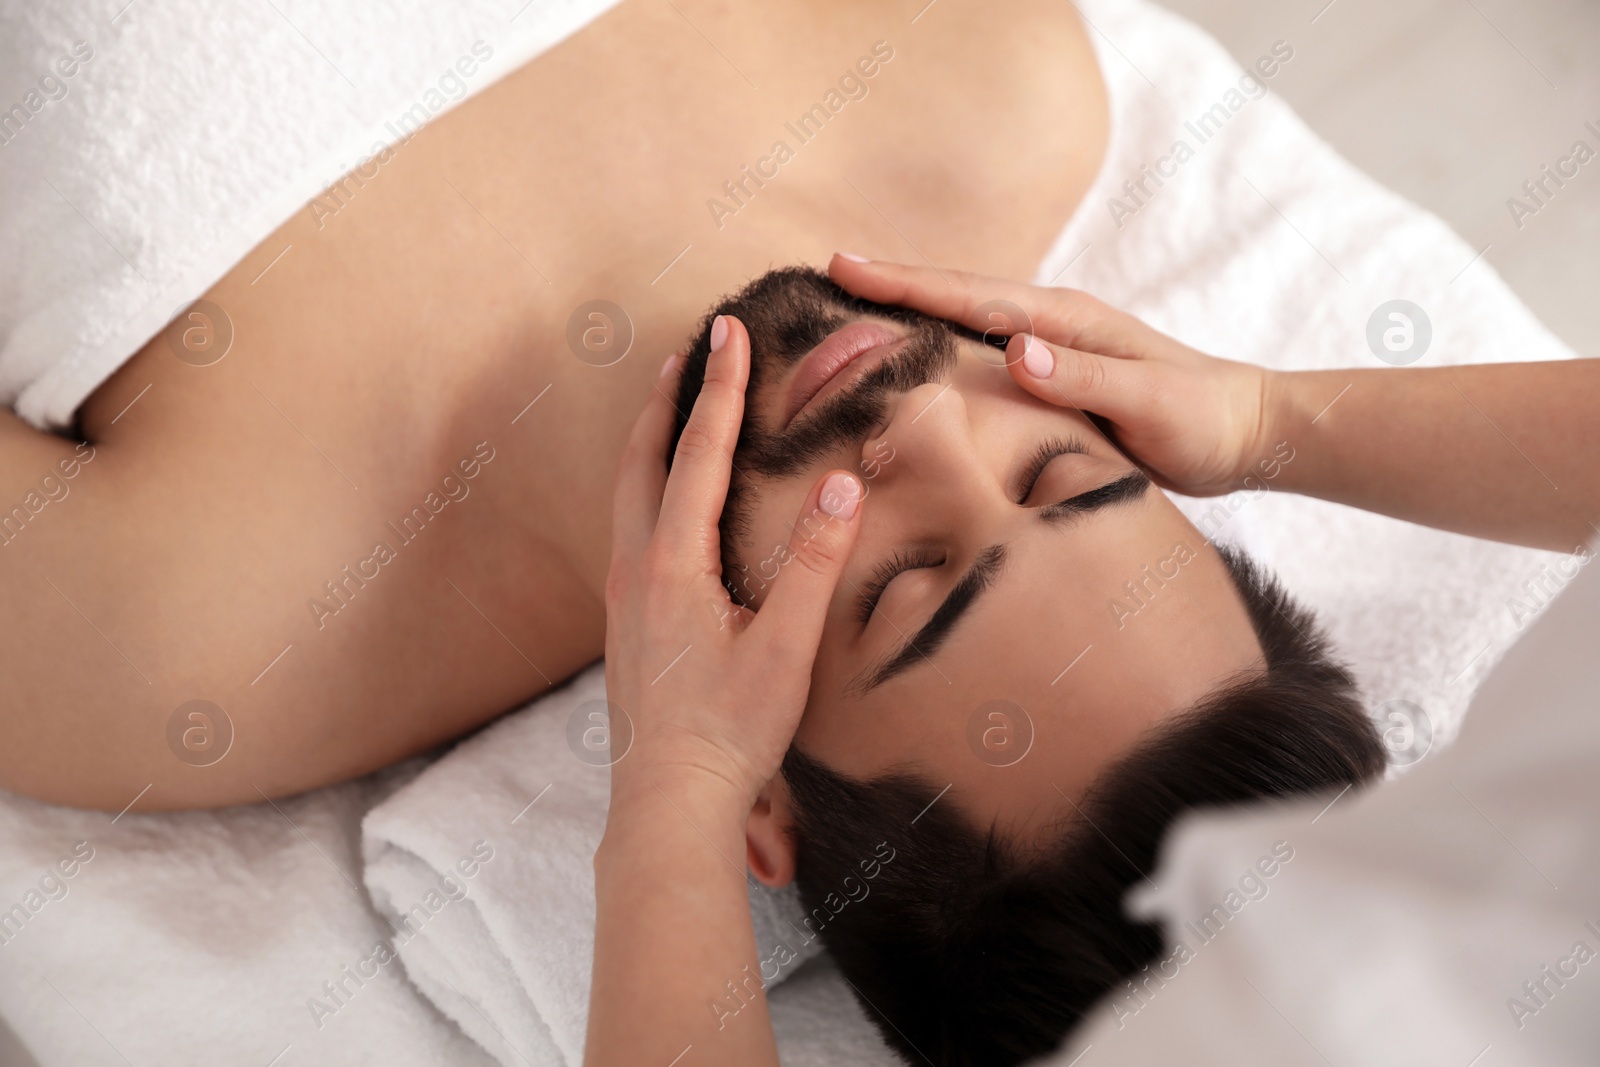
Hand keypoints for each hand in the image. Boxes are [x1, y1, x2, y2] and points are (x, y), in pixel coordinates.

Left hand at [604, 314, 864, 809]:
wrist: (667, 805)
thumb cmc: (729, 732)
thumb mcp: (784, 648)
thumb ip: (811, 563)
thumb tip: (840, 484)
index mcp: (672, 564)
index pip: (700, 454)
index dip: (720, 389)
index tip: (730, 331)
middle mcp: (636, 570)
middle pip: (643, 460)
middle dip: (670, 400)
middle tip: (693, 350)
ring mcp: (623, 599)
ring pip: (629, 494)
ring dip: (653, 441)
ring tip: (674, 406)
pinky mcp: (626, 626)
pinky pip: (630, 529)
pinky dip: (648, 487)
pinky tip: (668, 504)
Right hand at [829, 256, 1276, 495]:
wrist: (1245, 432)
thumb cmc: (1200, 420)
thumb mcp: (1147, 403)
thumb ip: (1081, 378)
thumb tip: (1012, 349)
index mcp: (1065, 321)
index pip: (969, 296)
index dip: (905, 283)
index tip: (846, 268)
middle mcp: (1051, 325)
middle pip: (956, 295)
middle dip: (893, 283)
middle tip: (829, 270)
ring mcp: (1051, 348)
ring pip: (965, 321)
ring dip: (911, 309)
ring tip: (853, 305)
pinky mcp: (1053, 377)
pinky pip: (982, 353)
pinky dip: (940, 342)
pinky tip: (914, 356)